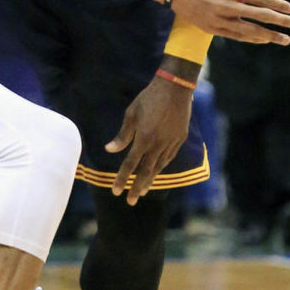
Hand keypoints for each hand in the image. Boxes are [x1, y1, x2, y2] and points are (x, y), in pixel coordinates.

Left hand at [106, 78, 191, 204]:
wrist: (176, 87)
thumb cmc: (149, 98)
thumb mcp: (131, 113)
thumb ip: (122, 135)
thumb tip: (109, 149)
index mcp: (144, 138)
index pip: (130, 164)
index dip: (122, 179)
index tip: (115, 191)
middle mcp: (158, 144)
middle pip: (146, 171)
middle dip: (137, 188)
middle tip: (130, 201)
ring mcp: (171, 143)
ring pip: (159, 167)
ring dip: (149, 180)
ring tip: (142, 191)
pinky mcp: (180, 139)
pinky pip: (169, 158)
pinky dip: (161, 167)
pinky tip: (156, 172)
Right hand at [172, 0, 289, 44]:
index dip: (278, 4)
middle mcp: (227, 7)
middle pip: (260, 16)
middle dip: (281, 21)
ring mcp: (219, 20)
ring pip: (249, 31)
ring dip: (269, 35)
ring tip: (284, 40)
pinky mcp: (211, 28)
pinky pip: (235, 36)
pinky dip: (250, 38)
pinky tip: (262, 40)